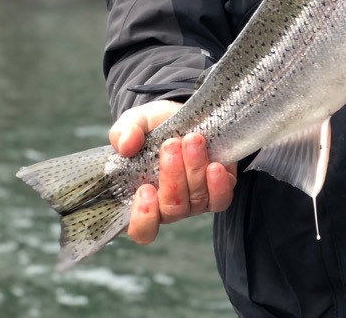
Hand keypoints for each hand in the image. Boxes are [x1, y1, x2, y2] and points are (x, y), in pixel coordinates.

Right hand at [109, 100, 237, 244]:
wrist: (181, 115)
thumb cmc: (153, 127)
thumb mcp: (134, 122)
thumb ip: (124, 133)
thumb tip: (126, 145)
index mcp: (143, 199)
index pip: (142, 229)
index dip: (144, 218)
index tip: (145, 189)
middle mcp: (169, 205)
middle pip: (172, 209)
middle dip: (172, 178)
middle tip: (170, 146)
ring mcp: (195, 200)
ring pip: (197, 200)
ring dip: (194, 170)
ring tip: (192, 140)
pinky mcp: (218, 189)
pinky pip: (221, 199)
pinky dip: (218, 185)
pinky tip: (215, 165)